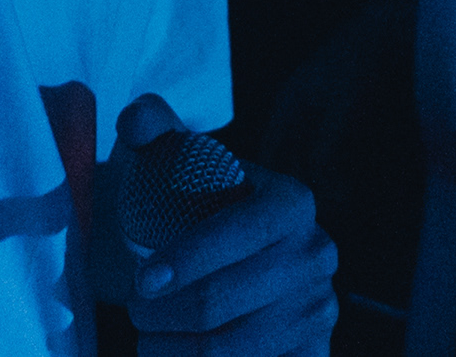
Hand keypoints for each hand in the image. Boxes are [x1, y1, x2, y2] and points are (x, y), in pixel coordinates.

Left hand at [98, 95, 337, 356]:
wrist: (232, 259)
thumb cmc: (196, 207)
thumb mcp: (177, 161)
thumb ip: (152, 128)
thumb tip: (136, 120)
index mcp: (291, 201)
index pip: (235, 235)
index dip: (183, 262)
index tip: (140, 282)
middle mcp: (316, 254)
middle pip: (221, 302)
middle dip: (161, 312)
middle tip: (135, 309)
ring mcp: (319, 310)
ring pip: (227, 349)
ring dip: (171, 351)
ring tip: (148, 338)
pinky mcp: (312, 354)